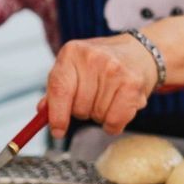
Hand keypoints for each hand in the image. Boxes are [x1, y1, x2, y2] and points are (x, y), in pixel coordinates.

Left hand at [44, 33, 158, 137]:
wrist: (140, 52)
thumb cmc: (103, 63)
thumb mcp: (75, 67)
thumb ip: (57, 89)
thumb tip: (43, 111)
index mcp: (72, 53)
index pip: (59, 89)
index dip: (57, 115)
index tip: (57, 131)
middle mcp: (93, 58)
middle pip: (78, 107)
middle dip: (82, 111)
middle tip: (93, 98)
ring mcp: (114, 70)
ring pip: (96, 116)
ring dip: (100, 115)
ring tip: (108, 97)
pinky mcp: (132, 84)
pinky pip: (114, 121)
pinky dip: (114, 123)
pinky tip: (118, 107)